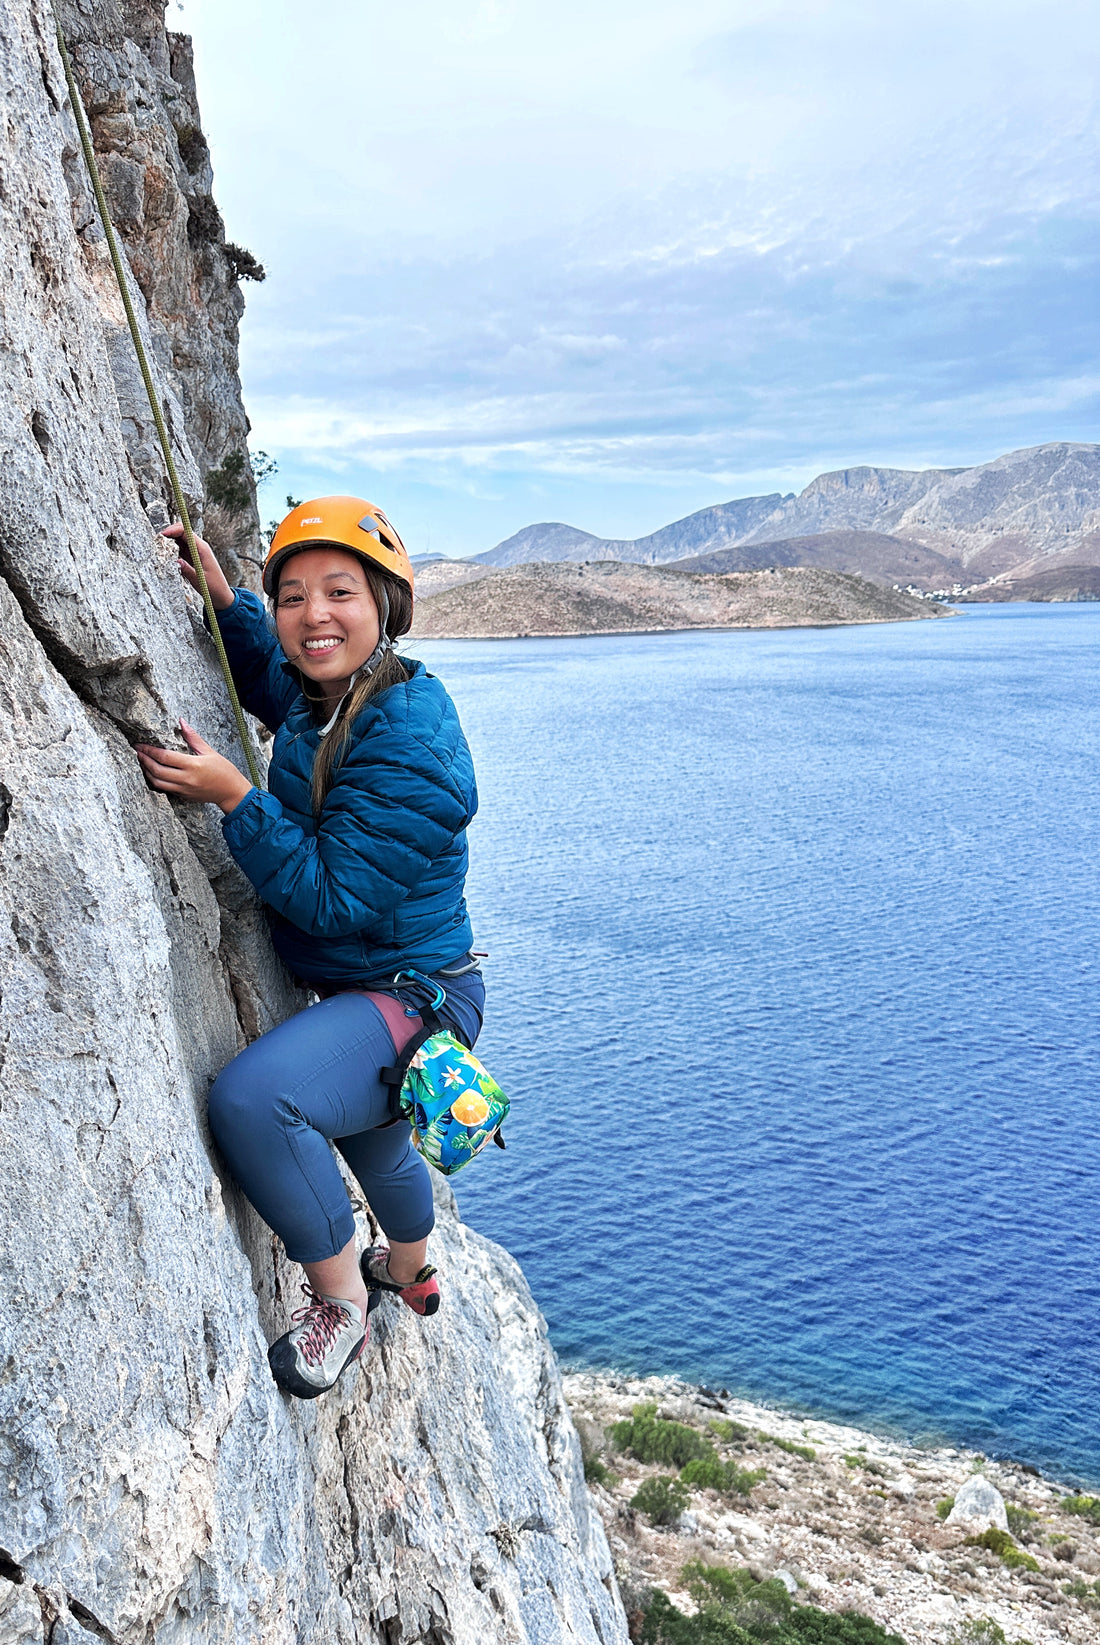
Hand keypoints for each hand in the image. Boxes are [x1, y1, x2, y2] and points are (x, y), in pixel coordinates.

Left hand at [135, 720, 252, 812]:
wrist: (231, 792)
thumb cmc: (224, 771)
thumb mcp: (209, 751)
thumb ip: (193, 737)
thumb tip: (181, 722)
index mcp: (193, 765)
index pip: (165, 756)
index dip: (150, 750)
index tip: (140, 745)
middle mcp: (186, 779)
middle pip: (157, 770)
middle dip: (144, 760)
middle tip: (137, 752)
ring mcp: (184, 789)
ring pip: (157, 782)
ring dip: (147, 772)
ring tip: (142, 762)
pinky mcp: (183, 796)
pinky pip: (164, 789)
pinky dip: (155, 780)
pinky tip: (152, 773)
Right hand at [162, 523, 234, 610]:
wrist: (221, 595)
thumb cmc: (213, 588)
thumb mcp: (200, 580)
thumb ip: (188, 570)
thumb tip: (176, 561)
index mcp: (202, 549)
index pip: (186, 531)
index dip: (173, 530)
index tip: (161, 536)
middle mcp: (198, 547)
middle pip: (181, 532)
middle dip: (169, 533)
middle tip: (157, 542)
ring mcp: (195, 552)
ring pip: (179, 539)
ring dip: (169, 541)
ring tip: (158, 548)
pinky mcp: (192, 557)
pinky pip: (180, 548)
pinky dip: (171, 549)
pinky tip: (165, 555)